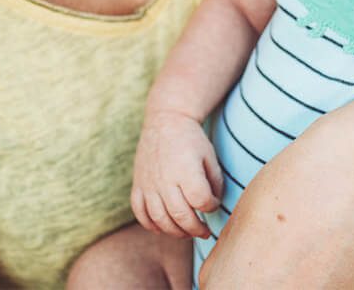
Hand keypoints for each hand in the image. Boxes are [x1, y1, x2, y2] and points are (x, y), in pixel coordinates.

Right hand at [130, 108, 222, 239]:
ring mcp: (149, 183)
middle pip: (181, 216)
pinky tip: (162, 227)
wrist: (165, 120)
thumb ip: (214, 182)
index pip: (201, 201)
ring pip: (160, 219)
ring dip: (175, 232)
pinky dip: (150, 224)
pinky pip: (140, 211)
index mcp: (186, 170)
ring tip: (186, 232)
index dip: (211, 207)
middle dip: (196, 229)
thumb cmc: (191, 139)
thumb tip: (211, 206)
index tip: (213, 203)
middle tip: (205, 231)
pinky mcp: (138, 184)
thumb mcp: (209, 156)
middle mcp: (165, 179)